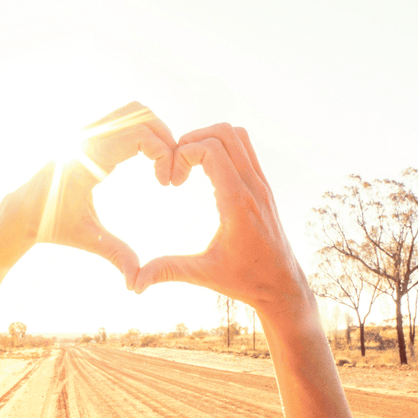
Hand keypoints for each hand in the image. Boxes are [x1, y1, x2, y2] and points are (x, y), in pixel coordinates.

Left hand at [18, 102, 178, 289]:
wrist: (23, 213)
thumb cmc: (53, 226)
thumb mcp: (88, 239)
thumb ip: (116, 255)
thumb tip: (136, 285)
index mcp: (89, 157)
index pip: (141, 134)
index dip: (165, 154)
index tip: (168, 184)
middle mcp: (87, 136)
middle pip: (142, 113)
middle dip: (166, 138)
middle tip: (170, 172)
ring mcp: (86, 131)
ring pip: (133, 111)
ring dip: (154, 132)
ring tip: (160, 166)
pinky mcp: (88, 133)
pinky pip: (123, 119)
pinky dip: (141, 133)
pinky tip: (145, 163)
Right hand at [133, 124, 313, 318]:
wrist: (282, 285)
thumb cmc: (245, 281)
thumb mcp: (203, 275)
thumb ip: (168, 271)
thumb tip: (134, 283)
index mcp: (237, 203)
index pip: (211, 150)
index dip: (183, 154)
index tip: (171, 181)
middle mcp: (253, 187)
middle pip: (225, 133)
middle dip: (193, 140)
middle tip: (176, 166)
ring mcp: (261, 184)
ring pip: (237, 136)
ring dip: (208, 140)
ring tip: (188, 165)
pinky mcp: (263, 187)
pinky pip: (244, 150)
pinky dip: (221, 150)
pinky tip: (205, 174)